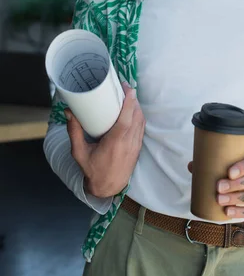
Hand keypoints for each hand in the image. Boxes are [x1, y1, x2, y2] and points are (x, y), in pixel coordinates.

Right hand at [65, 81, 144, 197]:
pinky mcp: (138, 147)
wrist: (108, 188)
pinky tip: (132, 109)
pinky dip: (139, 115)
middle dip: (133, 99)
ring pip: (141, 120)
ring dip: (137, 106)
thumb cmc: (92, 170)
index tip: (128, 88)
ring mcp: (135, 145)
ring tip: (128, 95)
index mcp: (115, 143)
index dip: (129, 103)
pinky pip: (142, 127)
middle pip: (136, 116)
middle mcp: (128, 143)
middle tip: (124, 87)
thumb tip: (69, 112)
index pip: (126, 119)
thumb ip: (74, 132)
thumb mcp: (79, 153)